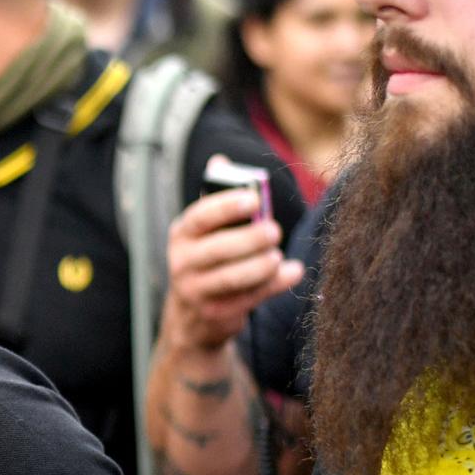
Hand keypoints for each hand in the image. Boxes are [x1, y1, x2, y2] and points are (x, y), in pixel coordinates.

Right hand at [161, 189, 304, 352]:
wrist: (193, 314)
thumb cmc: (208, 259)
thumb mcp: (205, 231)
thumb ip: (216, 198)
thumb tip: (220, 160)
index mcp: (182, 234)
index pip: (200, 217)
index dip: (226, 207)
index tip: (254, 199)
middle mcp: (182, 262)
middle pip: (217, 250)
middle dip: (249, 239)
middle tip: (274, 231)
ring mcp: (196, 290)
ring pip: (231, 278)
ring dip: (260, 266)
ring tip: (277, 256)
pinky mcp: (215, 313)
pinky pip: (248, 298)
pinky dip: (274, 285)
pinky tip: (292, 272)